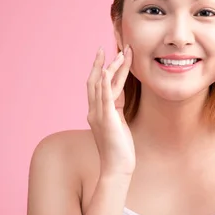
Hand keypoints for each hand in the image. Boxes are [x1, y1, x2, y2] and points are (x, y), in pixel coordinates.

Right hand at [86, 45, 135, 177]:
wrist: (117, 168)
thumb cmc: (119, 149)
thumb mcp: (118, 123)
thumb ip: (116, 108)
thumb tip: (121, 93)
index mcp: (96, 112)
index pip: (97, 85)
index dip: (101, 68)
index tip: (107, 55)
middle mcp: (94, 111)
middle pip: (94, 81)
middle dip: (99, 63)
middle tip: (104, 46)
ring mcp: (99, 115)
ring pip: (102, 85)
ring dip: (111, 67)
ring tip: (120, 52)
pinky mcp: (107, 119)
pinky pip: (105, 97)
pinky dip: (104, 83)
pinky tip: (106, 71)